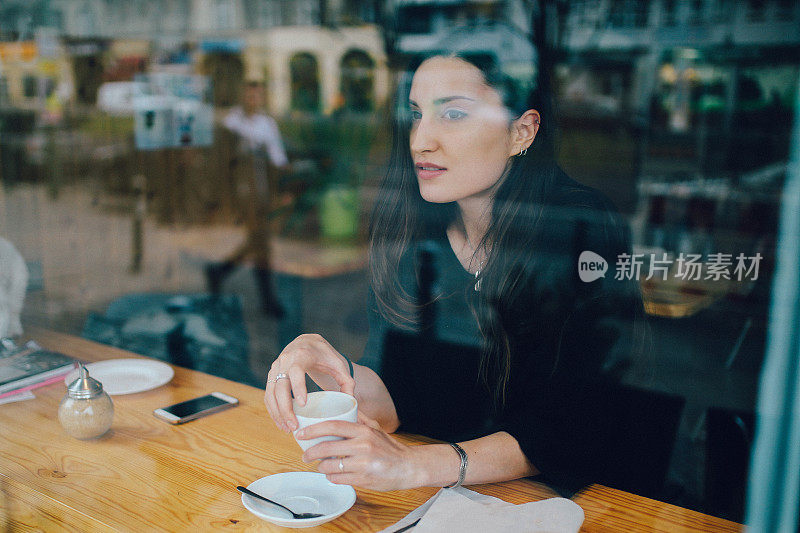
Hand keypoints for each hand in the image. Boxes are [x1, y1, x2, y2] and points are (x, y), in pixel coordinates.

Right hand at [264, 334, 354, 432]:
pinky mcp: (271, 375)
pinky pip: (268, 394)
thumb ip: (347, 382)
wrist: (306, 343)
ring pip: (270, 392)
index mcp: (302, 355)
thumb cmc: (324, 355)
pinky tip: (281, 422)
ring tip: (287, 429)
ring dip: (277, 412)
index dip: (298, 387)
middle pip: (280, 386)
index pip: (296, 371)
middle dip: (285, 408)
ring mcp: (275, 368)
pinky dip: (272, 410)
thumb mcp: (338, 364)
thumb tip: (349, 401)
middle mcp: (285, 360)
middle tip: (294, 426)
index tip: (302, 404)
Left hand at [298, 412, 421, 490]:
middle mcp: (363, 446)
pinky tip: (334, 474)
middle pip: (327, 448)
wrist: (408, 467)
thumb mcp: (376, 429)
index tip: (301, 433)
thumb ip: (359, 419)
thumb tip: (345, 406)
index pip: (333, 426)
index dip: (314, 429)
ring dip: (321, 467)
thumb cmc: (390, 448)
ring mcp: (362, 464)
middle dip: (311, 452)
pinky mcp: (363, 479)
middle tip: (305, 455)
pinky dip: (332, 477)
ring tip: (322, 466)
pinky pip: (338, 479)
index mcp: (364, 431)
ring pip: (329, 466)